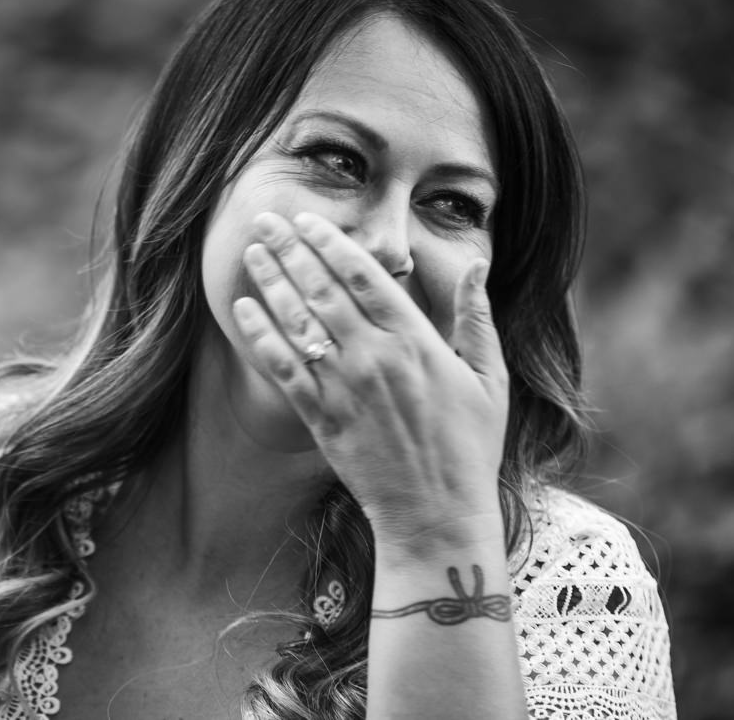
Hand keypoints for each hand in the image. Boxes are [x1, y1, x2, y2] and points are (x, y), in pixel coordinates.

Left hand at [230, 211, 509, 554]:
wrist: (436, 513)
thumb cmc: (468, 445)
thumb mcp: (489, 378)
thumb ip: (477, 318)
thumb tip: (478, 265)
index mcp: (415, 341)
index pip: (365, 275)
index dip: (332, 242)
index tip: (309, 220)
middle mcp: (374, 356)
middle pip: (322, 288)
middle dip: (291, 248)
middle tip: (266, 219)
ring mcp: (344, 387)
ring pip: (298, 321)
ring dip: (271, 281)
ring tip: (252, 252)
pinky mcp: (321, 417)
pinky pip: (283, 367)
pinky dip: (261, 335)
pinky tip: (244, 308)